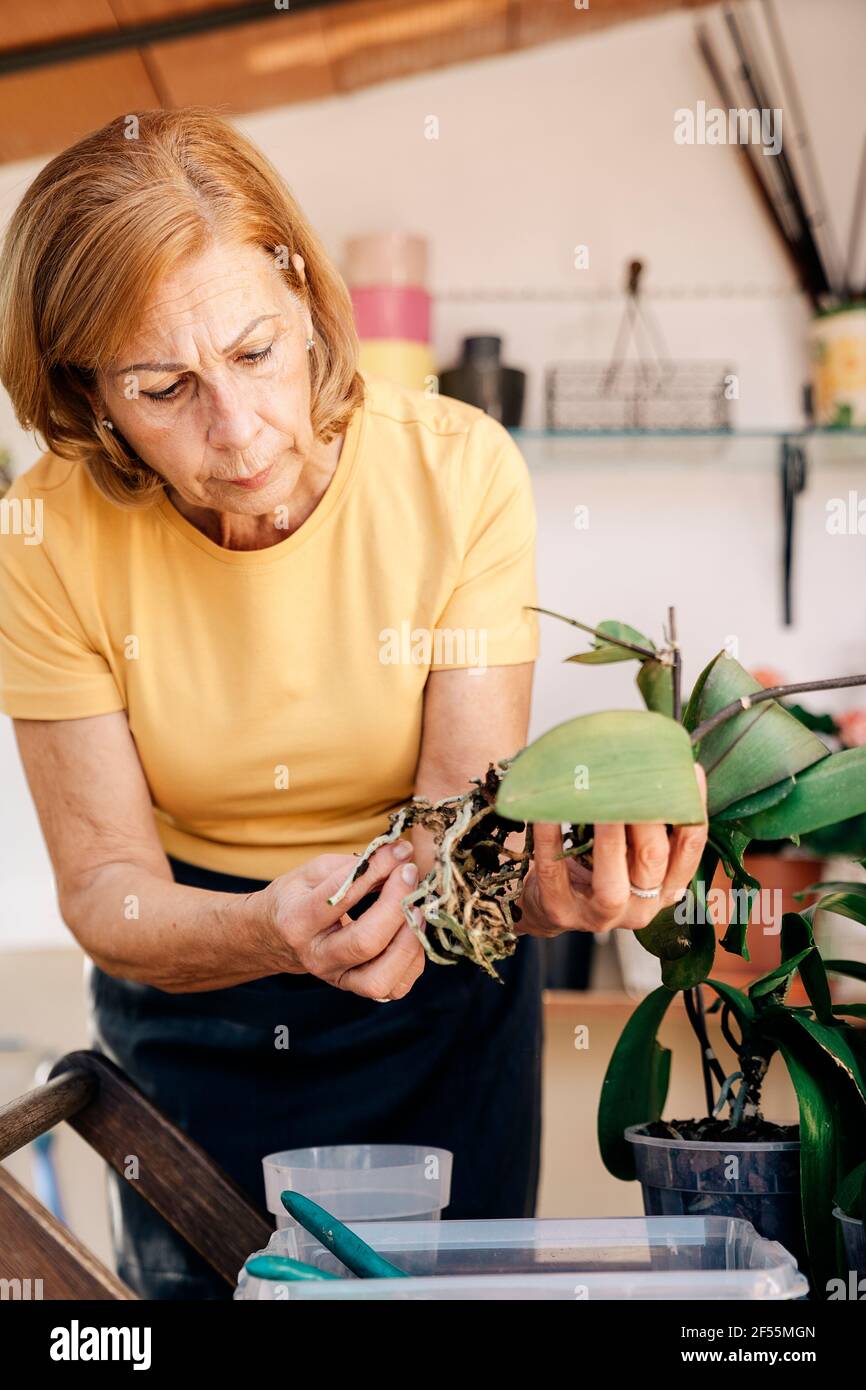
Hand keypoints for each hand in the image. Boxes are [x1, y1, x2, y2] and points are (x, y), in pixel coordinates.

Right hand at [259, 841, 425, 999]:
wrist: (276, 938)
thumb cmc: (298, 898)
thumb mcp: (314, 872)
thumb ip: (354, 866)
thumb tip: (398, 857)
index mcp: (297, 922)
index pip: (340, 896)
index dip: (376, 869)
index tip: (400, 851)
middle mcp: (316, 957)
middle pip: (365, 942)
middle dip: (396, 904)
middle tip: (410, 874)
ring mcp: (337, 978)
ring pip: (381, 978)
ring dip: (408, 940)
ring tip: (416, 908)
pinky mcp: (357, 989)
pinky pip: (395, 987)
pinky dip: (412, 959)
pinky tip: (411, 931)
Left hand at [517, 764, 707, 935]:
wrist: (549, 907)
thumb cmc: (594, 868)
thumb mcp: (628, 853)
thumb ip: (646, 825)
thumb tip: (662, 764)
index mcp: (663, 889)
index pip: (688, 851)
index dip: (692, 811)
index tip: (690, 771)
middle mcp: (640, 907)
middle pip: (652, 861)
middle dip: (645, 817)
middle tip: (634, 777)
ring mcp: (600, 915)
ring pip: (611, 882)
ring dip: (608, 837)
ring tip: (598, 796)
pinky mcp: (560, 911)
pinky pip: (555, 872)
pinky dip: (550, 839)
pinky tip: (546, 811)